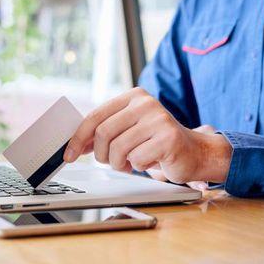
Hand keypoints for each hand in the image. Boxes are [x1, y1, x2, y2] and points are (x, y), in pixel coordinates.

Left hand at [63, 88, 231, 183]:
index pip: (96, 116)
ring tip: (130, 162)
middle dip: (102, 155)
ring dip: (119, 163)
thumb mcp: (128, 131)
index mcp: (133, 97)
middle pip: (103, 133)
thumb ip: (104, 133)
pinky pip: (136, 159)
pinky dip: (137, 167)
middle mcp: (146, 103)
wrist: (193, 152)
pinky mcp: (168, 138)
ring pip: (118, 149)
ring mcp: (159, 119)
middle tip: (110, 161)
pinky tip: (148, 161)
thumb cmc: (156, 143)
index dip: (78, 138)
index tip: (69, 154)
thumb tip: (75, 144)